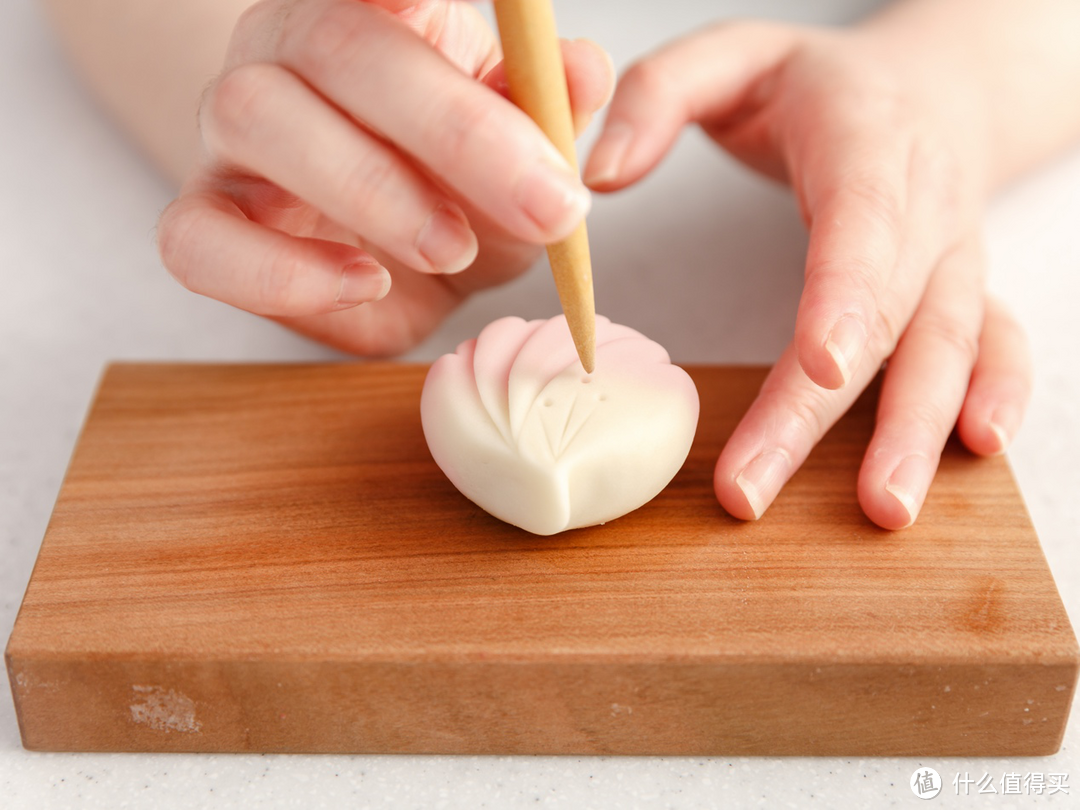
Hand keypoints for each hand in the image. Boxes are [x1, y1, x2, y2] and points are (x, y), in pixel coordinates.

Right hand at [158, 0, 612, 354]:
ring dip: (371, 191)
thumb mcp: (524, 152)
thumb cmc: (461, 191)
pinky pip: (199, 240)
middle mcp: (286, 51)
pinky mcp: (203, 226)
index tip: (465, 5)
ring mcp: (231, 137)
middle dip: (456, 131)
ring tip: (454, 249)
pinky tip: (364, 282)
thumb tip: (582, 70)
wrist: (402, 271)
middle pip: (339, 46)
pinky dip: (284, 271)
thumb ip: (549, 110)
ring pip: (255, 117)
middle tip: (547, 206)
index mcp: (374, 12)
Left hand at [584, 21, 1031, 528]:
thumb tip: (598, 176)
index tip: (819, 363)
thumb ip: (660, 94)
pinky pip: (996, 341)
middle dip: (822, 412)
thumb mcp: (732, 55)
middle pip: (883, 317)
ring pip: (945, 347)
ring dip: (916, 430)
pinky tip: (973, 451)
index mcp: (866, 144)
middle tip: (757, 489)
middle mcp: (923, 207)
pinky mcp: (963, 289)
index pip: (862, 225)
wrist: (933, 85)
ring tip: (883, 507)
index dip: (844, 296)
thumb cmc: (819, 82)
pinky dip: (998, 394)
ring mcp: (952, 254)